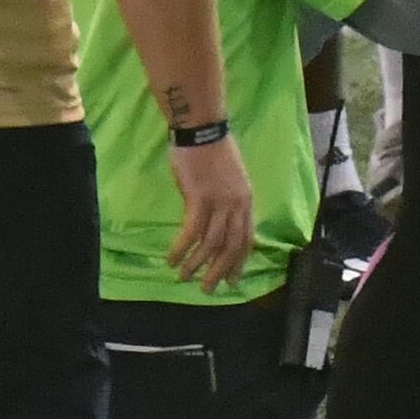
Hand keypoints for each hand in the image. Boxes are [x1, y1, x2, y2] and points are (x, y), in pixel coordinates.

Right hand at [164, 134, 255, 293]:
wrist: (202, 129)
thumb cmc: (213, 152)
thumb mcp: (231, 180)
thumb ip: (229, 202)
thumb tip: (220, 223)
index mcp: (247, 200)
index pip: (247, 238)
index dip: (239, 261)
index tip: (233, 279)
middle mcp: (238, 204)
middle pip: (232, 246)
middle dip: (220, 271)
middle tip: (209, 289)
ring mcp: (220, 201)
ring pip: (212, 242)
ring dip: (197, 264)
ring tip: (184, 277)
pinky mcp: (200, 197)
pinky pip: (192, 231)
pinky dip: (182, 248)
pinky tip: (172, 259)